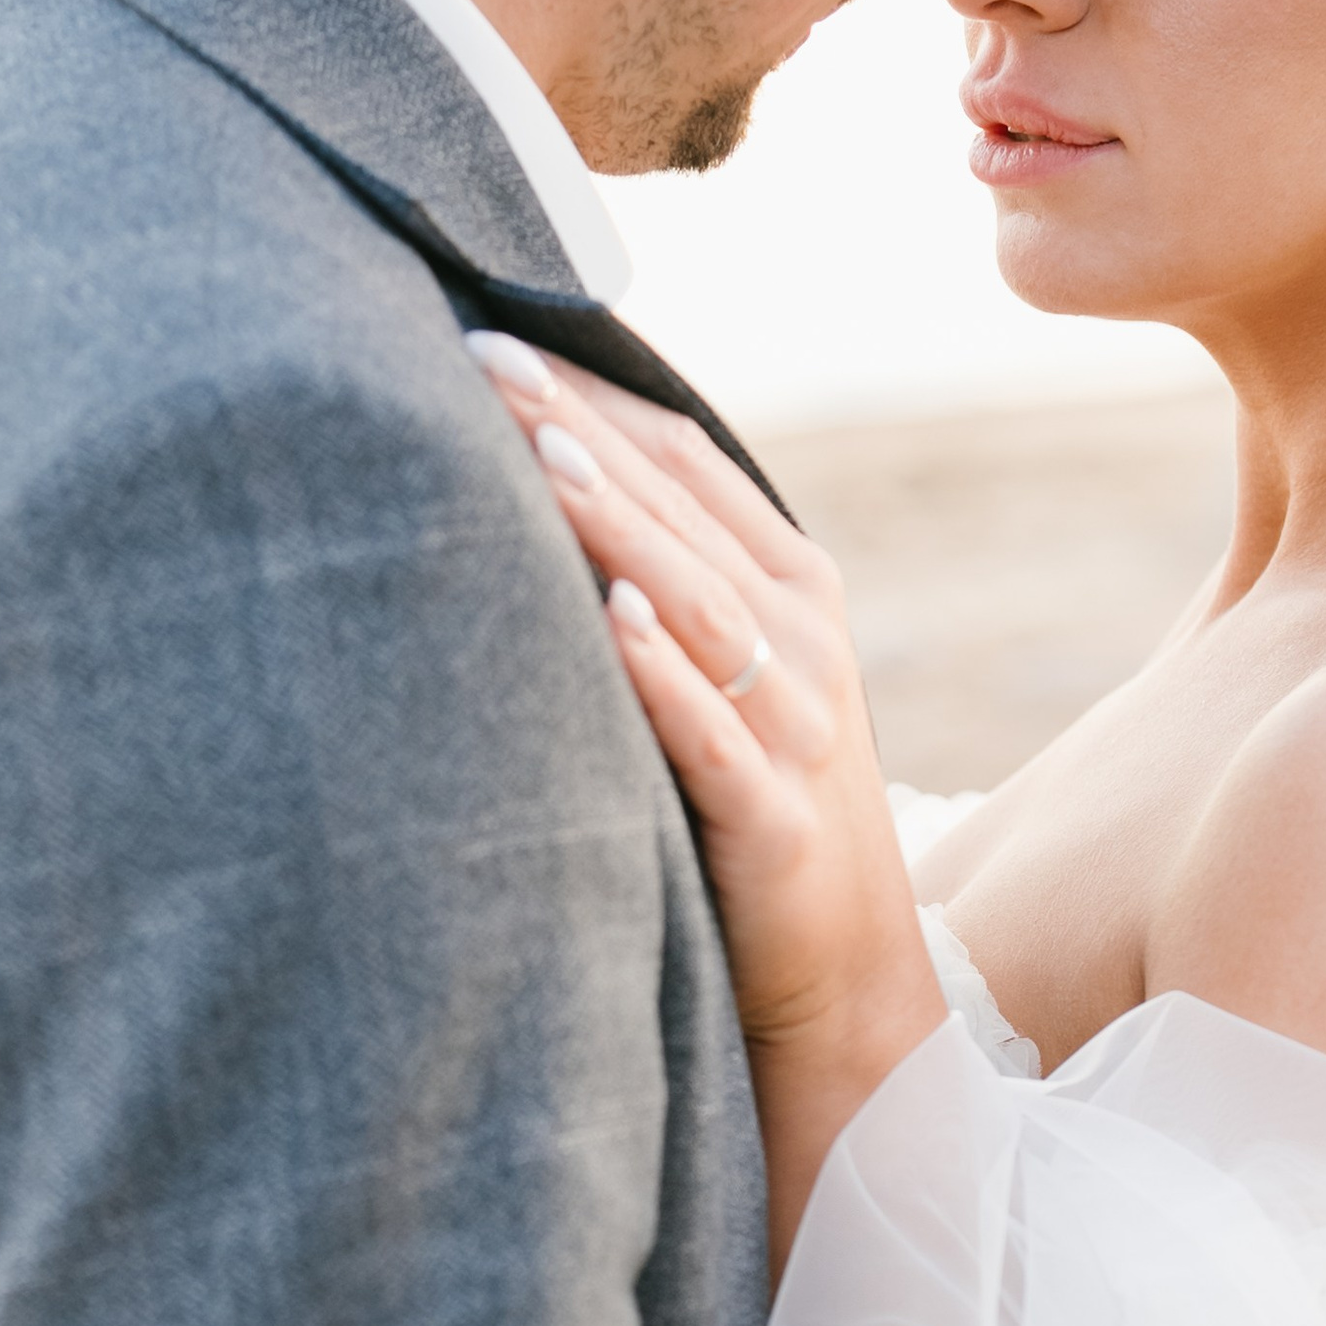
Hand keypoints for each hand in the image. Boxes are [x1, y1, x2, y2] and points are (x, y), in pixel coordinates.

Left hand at [466, 334, 946, 1267]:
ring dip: (614, 520)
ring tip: (534, 448)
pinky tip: (610, 614)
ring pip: (695, 600)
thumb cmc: (759, 833)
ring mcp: (800, 730)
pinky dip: (665, 673)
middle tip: (474, 352)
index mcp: (794, 593)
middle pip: (681, 509)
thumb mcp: (730, 691)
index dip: (594, 390)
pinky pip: (716, 735)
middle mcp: (807, 642)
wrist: (851, 999)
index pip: (686, 460)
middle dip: (577, 426)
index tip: (492, 326)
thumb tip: (544, 499)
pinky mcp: (776, 824)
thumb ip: (667, 595)